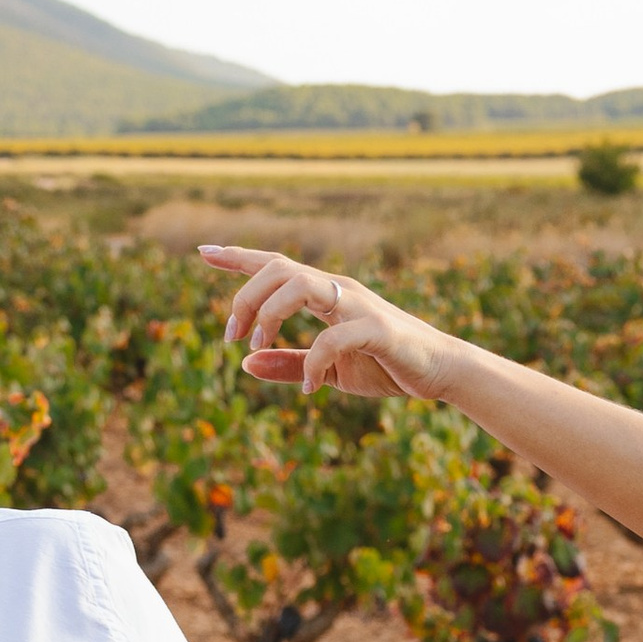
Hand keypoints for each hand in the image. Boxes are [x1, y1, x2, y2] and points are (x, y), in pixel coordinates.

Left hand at [200, 246, 460, 403]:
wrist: (440, 372)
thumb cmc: (385, 365)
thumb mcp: (327, 370)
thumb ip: (288, 364)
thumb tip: (244, 362)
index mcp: (325, 294)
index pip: (275, 266)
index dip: (238, 256)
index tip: (203, 252)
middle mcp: (339, 290)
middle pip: (278, 269)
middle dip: (244, 297)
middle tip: (229, 336)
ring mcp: (359, 306)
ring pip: (300, 285)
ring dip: (269, 314)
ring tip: (257, 345)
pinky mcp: (378, 330)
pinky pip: (334, 336)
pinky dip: (314, 363)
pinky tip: (310, 389)